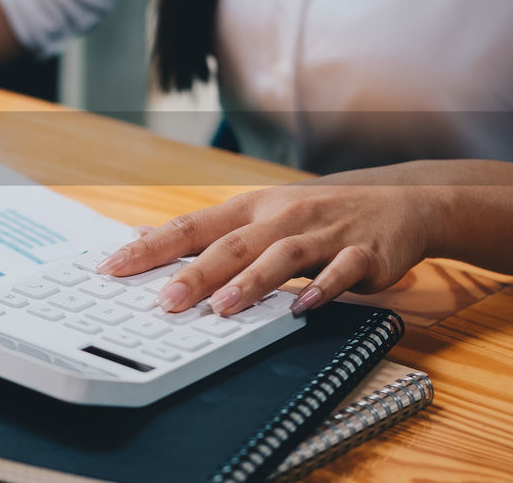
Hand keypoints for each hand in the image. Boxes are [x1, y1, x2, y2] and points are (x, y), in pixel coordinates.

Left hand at [98, 164, 448, 316]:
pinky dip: (323, 288)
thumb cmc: (317, 214)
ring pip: (281, 256)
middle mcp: (281, 216)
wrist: (399, 203)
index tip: (113, 267)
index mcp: (250, 209)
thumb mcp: (260, 214)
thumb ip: (207, 232)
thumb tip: (143, 238)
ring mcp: (323, 232)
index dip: (152, 248)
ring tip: (222, 309)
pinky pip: (341, 271)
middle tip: (163, 302)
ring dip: (251, 283)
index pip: (191, 226)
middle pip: (232, 244)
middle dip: (195, 273)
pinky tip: (302, 307)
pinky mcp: (362, 252)